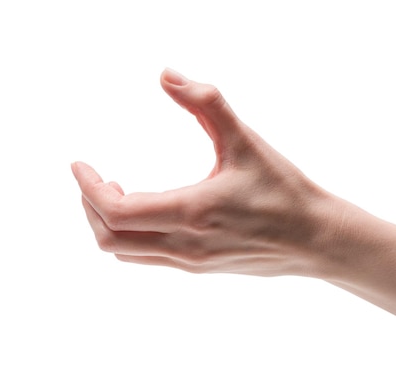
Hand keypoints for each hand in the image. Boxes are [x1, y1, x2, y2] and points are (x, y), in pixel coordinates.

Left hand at [71, 68, 336, 276]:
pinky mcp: (197, 268)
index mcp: (192, 212)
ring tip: (116, 191)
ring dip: (108, 223)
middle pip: (110, 238)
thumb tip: (166, 76)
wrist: (317, 239)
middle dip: (91, 206)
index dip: (88, 187)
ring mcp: (189, 262)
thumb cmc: (284, 190)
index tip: (79, 165)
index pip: (115, 210)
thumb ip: (207, 103)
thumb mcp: (246, 141)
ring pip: (125, 253)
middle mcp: (184, 245)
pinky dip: (129, 235)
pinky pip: (145, 258)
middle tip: (94, 178)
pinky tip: (145, 210)